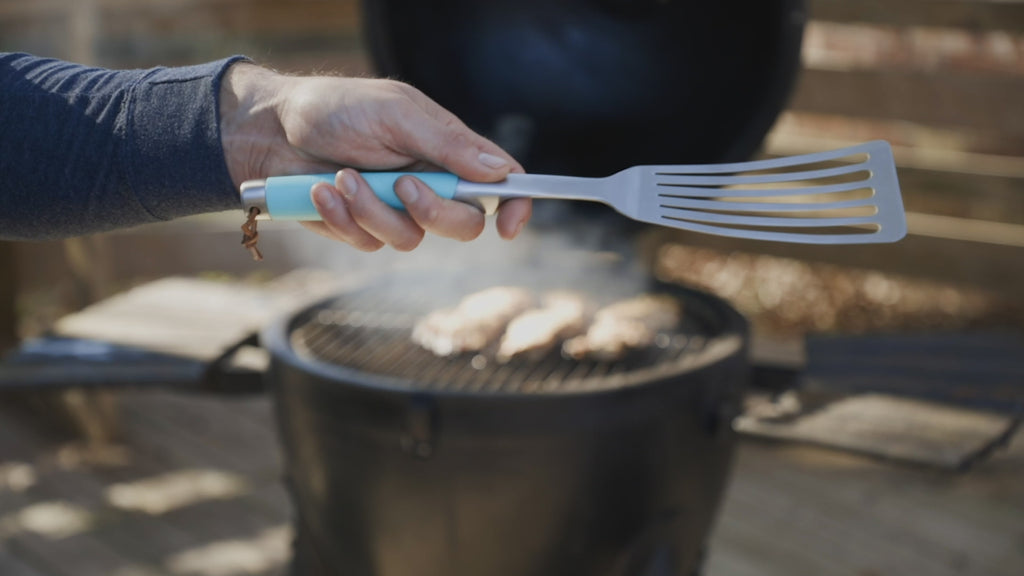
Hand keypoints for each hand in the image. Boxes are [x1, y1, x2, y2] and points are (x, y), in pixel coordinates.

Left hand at [219, 62, 530, 250]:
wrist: (270, 130)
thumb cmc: (335, 109)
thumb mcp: (397, 114)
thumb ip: (449, 145)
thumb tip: (500, 171)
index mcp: (447, 150)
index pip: (500, 182)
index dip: (515, 206)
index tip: (511, 227)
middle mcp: (429, 183)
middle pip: (463, 225)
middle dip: (432, 211)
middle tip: (401, 184)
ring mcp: (395, 210)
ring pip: (411, 239)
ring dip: (371, 209)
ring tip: (340, 176)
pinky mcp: (361, 228)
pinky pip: (368, 243)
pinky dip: (342, 217)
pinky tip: (321, 191)